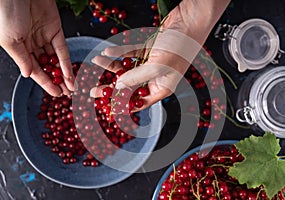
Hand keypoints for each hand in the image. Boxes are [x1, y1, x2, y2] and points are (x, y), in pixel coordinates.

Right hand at [0, 0, 73, 95]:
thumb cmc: (6, 12)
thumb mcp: (9, 40)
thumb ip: (21, 58)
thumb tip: (27, 74)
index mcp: (18, 47)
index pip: (34, 70)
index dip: (45, 83)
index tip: (55, 94)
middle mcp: (32, 43)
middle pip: (47, 66)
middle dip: (56, 80)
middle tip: (66, 93)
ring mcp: (44, 36)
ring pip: (56, 60)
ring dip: (63, 74)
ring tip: (71, 87)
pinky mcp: (55, 29)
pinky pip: (62, 49)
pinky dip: (66, 62)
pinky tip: (69, 74)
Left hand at [90, 0, 229, 110]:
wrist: (189, 22)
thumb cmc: (180, 47)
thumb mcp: (157, 66)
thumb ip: (136, 78)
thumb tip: (118, 87)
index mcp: (161, 87)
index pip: (139, 102)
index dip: (122, 105)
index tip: (106, 106)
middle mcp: (156, 78)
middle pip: (129, 86)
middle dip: (111, 87)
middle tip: (94, 90)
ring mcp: (151, 63)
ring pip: (127, 68)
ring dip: (111, 65)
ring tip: (97, 61)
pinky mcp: (148, 50)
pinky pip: (130, 53)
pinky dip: (119, 52)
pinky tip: (108, 51)